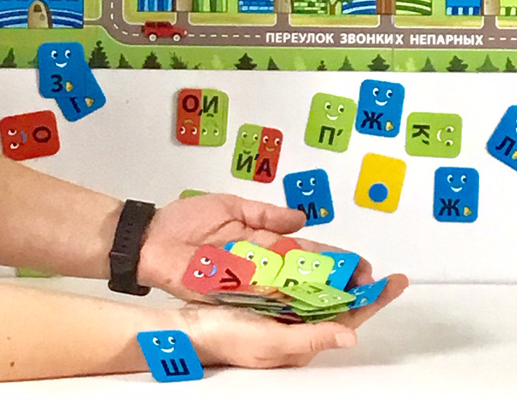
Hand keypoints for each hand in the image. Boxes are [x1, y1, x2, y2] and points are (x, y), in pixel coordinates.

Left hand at [137, 193, 372, 297]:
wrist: (149, 238)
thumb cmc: (184, 220)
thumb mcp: (231, 205)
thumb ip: (267, 213)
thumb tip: (302, 218)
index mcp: (264, 241)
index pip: (306, 251)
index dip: (334, 257)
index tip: (360, 264)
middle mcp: (261, 265)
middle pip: (306, 276)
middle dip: (336, 282)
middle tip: (367, 287)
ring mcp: (247, 282)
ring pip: (291, 292)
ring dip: (318, 298)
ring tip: (350, 301)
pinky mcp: (230, 294)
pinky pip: (262, 301)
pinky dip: (285, 306)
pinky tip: (310, 310)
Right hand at [175, 272, 408, 367]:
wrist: (190, 326)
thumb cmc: (228, 340)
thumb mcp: (273, 343)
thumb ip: (313, 336)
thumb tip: (352, 334)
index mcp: (304, 337)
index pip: (349, 316)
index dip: (373, 299)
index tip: (395, 282)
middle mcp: (298, 321)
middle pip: (340, 299)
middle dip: (360, 282)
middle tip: (378, 268)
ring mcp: (284, 306)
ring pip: (321, 286)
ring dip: (339, 272)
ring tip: (357, 261)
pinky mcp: (269, 290)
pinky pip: (298, 276)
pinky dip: (312, 266)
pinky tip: (320, 257)